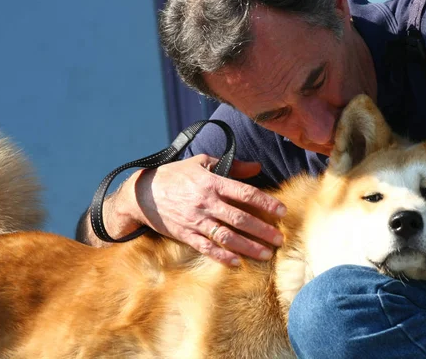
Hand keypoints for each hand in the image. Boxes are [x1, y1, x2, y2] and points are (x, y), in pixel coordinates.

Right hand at [118, 154, 285, 265]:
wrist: (143, 193)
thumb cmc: (176, 174)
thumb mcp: (203, 163)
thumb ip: (232, 166)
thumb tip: (257, 167)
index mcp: (213, 183)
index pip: (245, 193)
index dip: (266, 202)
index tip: (282, 211)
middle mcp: (206, 203)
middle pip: (240, 219)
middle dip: (262, 230)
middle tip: (280, 239)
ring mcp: (196, 220)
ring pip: (227, 236)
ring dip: (248, 247)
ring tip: (266, 254)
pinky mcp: (186, 235)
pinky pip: (207, 248)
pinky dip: (222, 256)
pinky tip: (238, 262)